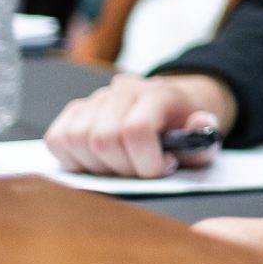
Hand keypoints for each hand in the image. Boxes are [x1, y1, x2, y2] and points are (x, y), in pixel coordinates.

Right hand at [44, 71, 235, 177]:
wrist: (172, 105)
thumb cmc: (184, 128)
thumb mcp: (204, 135)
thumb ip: (204, 136)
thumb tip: (199, 123)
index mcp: (157, 94)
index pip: (136, 130)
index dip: (147, 162)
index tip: (163, 168)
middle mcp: (121, 92)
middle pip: (103, 138)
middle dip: (122, 168)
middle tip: (140, 171)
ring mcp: (95, 100)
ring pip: (75, 139)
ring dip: (97, 165)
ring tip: (121, 165)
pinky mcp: (75, 111)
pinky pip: (57, 139)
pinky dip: (73, 158)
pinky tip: (99, 161)